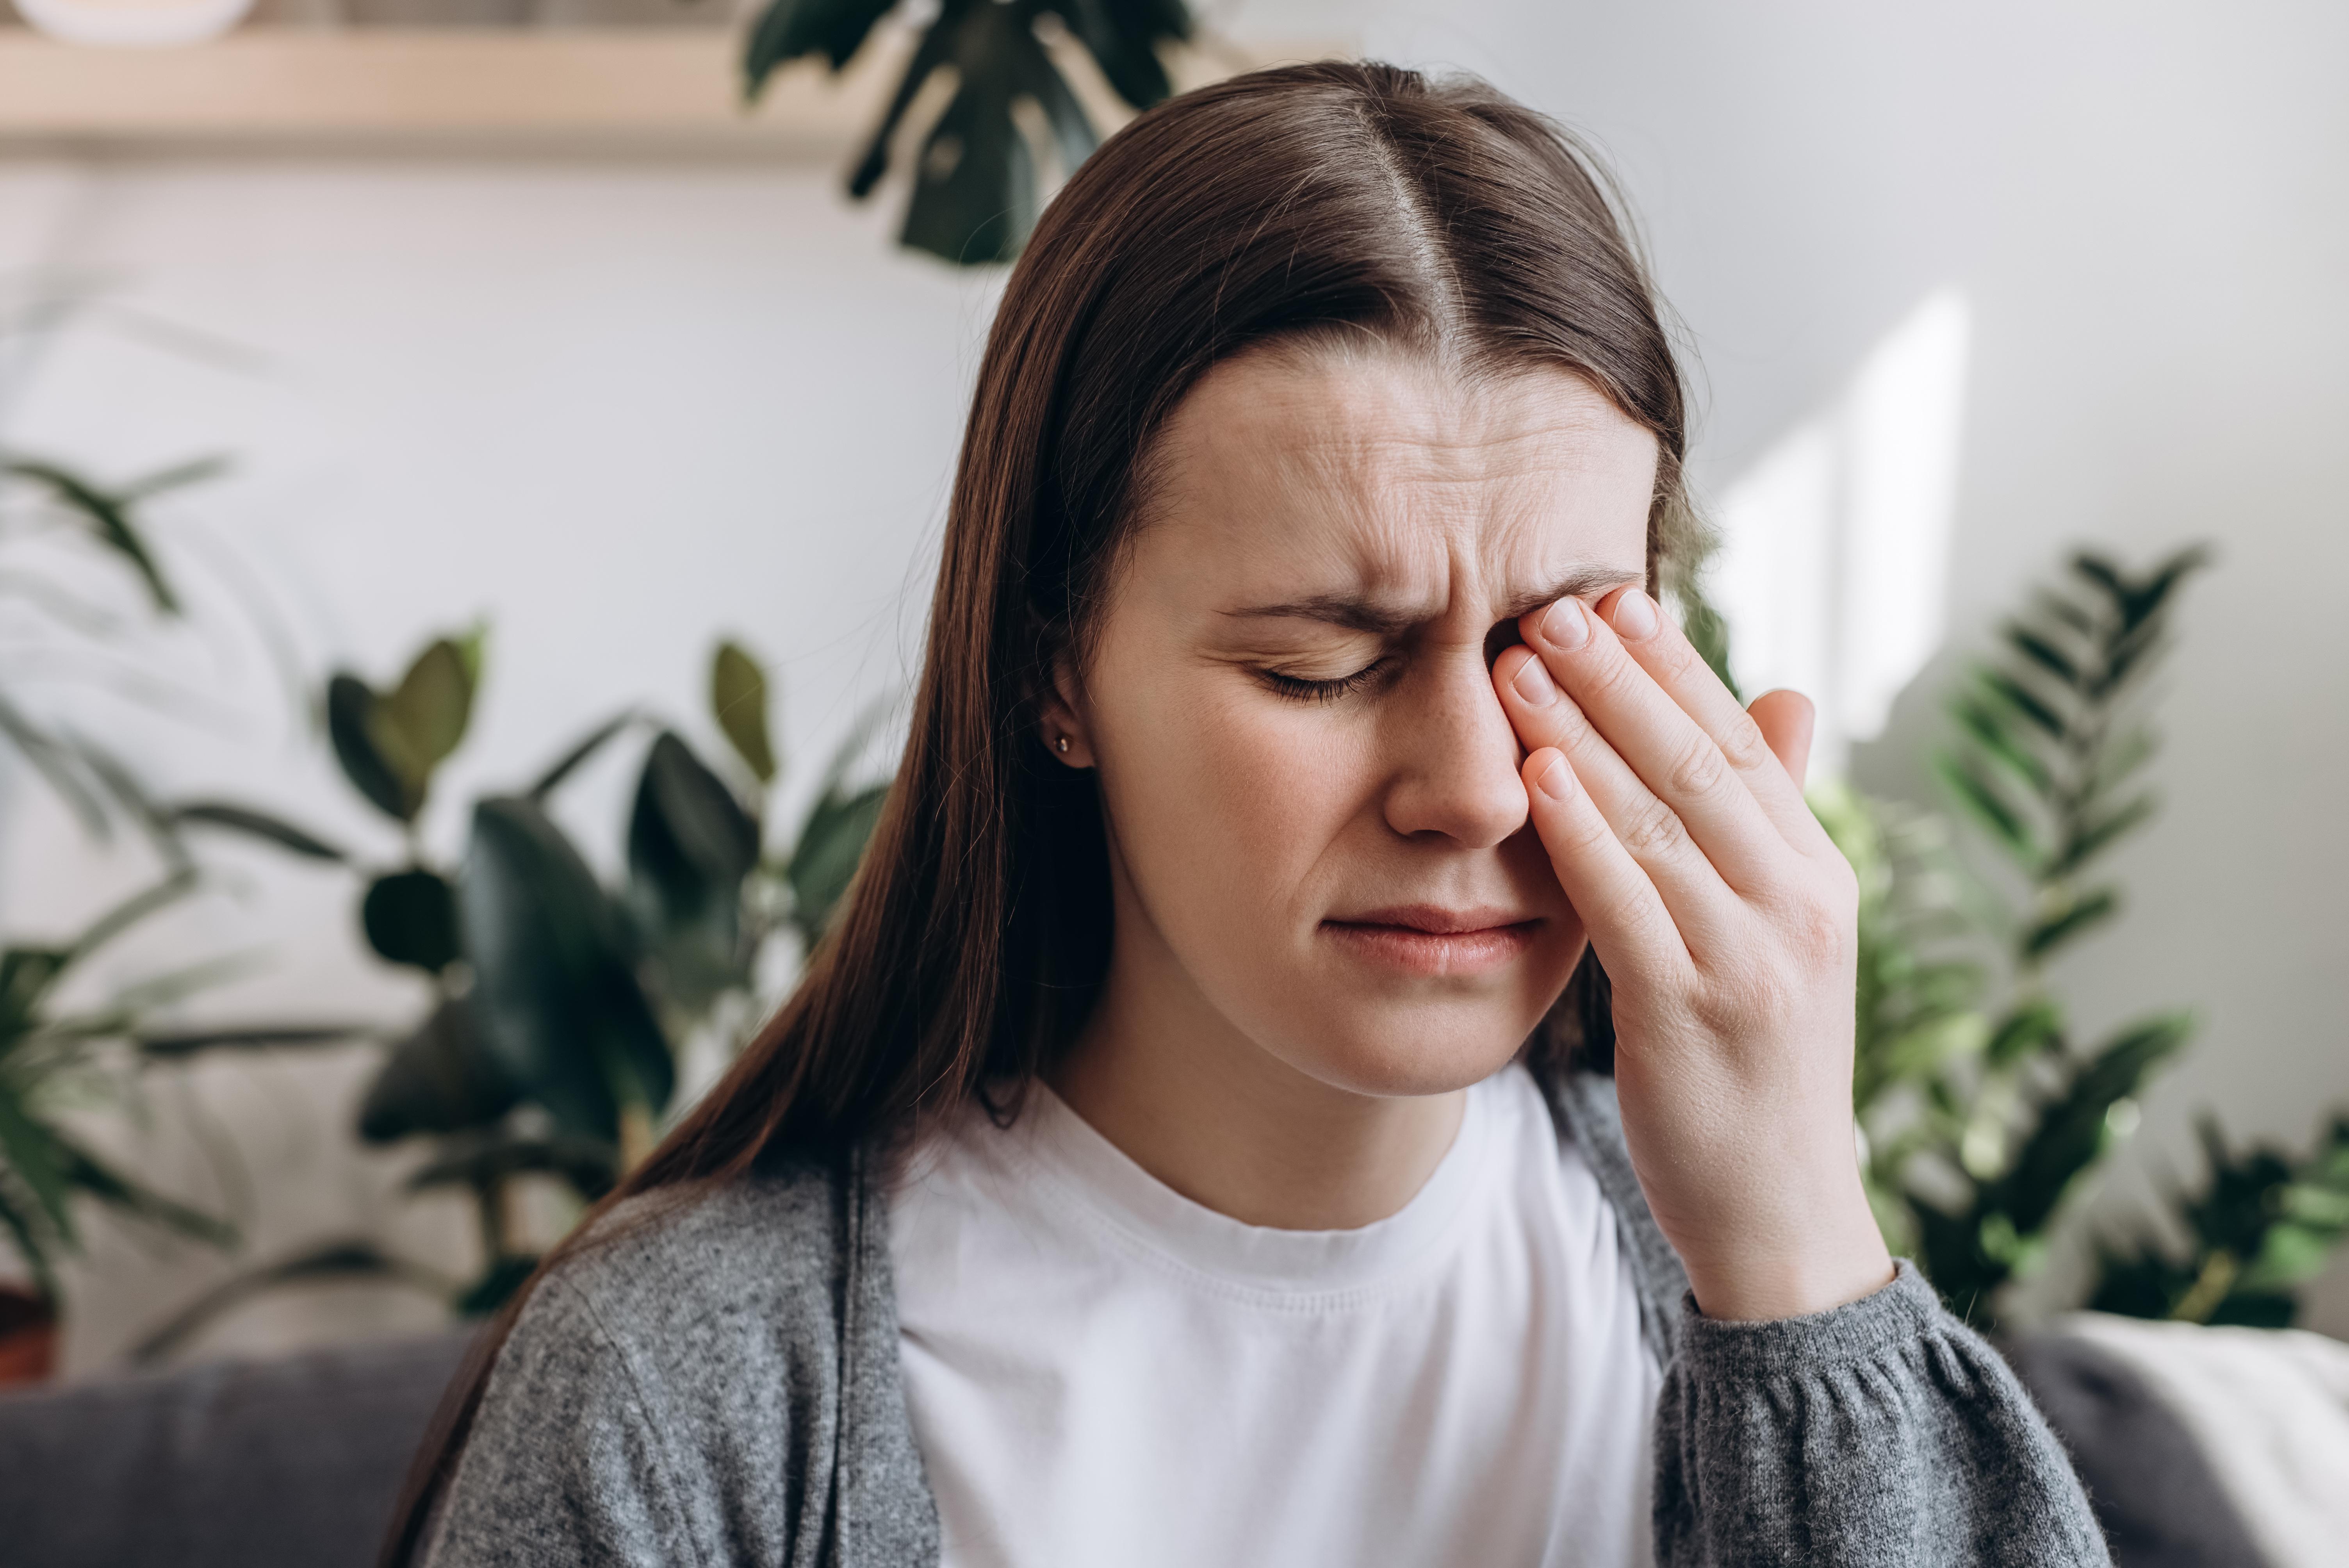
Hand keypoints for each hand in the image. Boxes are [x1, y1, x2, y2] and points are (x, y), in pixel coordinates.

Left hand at [1493, 585, 1891, 1320]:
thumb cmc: (1763, 1065)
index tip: (1617, 596)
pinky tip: (1536, 774)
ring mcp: (1750, 958)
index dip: (1677, 666)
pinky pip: (1628, 903)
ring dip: (1585, 730)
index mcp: (1818, 875)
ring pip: (1661, 818)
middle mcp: (1797, 903)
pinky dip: (1583, 831)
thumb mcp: (1784, 932)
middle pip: (1700, 761)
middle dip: (1622, 676)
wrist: (1783, 1211)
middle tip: (1552, 603)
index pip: (1744, 743)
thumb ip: (1770, 819)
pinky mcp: (1692, 1013)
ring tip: (1521, 661)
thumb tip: (1783, 695)